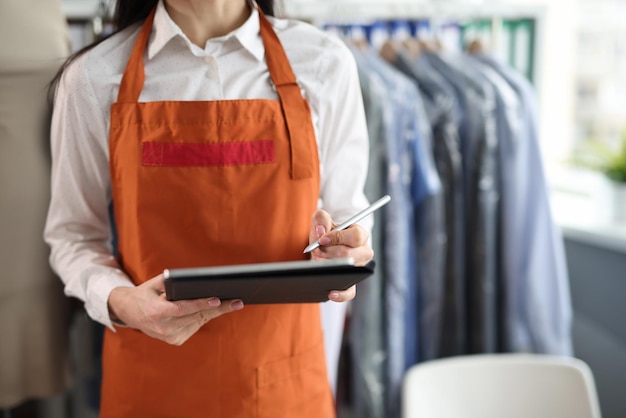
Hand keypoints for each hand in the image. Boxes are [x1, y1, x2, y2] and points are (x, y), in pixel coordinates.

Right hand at [107, 274, 242, 345]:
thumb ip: (174, 282)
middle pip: (196, 316)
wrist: (130, 312)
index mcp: (156, 312)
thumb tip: (198, 281)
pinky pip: (195, 326)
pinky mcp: (175, 341)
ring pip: (199, 321)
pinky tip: (213, 308)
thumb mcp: (155, 283)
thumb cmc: (146, 293)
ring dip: (214, 311)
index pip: (183, 308)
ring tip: (231, 302)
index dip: (201, 304)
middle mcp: (163, 328)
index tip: (217, 300)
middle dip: (218, 308)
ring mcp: (169, 337)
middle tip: (238, 302)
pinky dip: (203, 316)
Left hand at [308, 209, 373, 301]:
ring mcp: (359, 269)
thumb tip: (321, 231)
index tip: (322, 239)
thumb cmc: (326, 234)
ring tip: (317, 264)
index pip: (355, 236)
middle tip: (315, 252)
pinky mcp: (352, 283)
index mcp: (360, 234)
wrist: (324, 247)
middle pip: (349, 254)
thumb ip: (321, 219)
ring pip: (348, 270)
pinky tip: (329, 292)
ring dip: (329, 268)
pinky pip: (350, 292)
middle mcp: (364, 252)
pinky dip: (341, 294)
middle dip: (328, 253)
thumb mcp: (322, 222)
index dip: (338, 237)